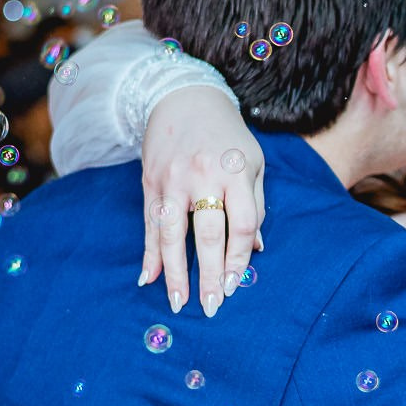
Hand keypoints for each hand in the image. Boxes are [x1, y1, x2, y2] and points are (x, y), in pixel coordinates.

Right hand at [141, 85, 265, 316]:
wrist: (184, 98)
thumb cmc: (227, 137)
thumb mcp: (253, 163)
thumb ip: (255, 206)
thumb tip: (256, 250)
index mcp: (236, 171)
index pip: (242, 225)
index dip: (239, 258)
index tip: (236, 284)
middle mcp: (203, 175)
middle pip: (208, 234)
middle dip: (210, 274)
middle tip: (211, 307)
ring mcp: (173, 179)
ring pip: (173, 234)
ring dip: (175, 273)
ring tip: (179, 303)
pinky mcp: (150, 181)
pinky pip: (151, 224)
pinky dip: (150, 253)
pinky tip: (149, 278)